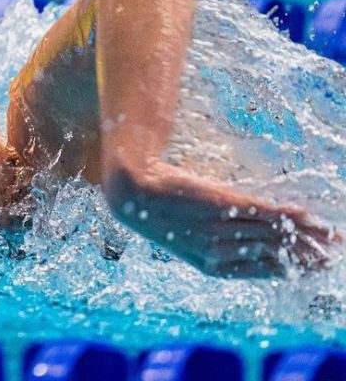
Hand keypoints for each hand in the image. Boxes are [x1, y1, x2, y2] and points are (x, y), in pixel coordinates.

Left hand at [104, 162, 337, 277]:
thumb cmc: (158, 210)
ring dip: (306, 236)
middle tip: (333, 255)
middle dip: (307, 256)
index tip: (315, 266)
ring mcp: (223, 228)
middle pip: (275, 254)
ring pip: (273, 235)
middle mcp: (222, 251)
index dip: (292, 268)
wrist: (134, 191)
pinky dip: (286, 216)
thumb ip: (216, 236)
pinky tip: (306, 216)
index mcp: (214, 266)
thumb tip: (245, 236)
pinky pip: (262, 213)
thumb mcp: (188, 232)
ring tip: (331, 237)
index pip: (264, 269)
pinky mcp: (221, 205)